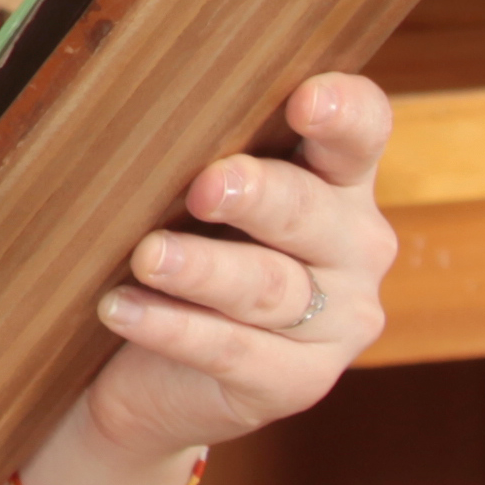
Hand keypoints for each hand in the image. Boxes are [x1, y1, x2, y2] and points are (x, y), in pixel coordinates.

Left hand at [84, 72, 394, 457]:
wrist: (153, 371)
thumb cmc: (182, 247)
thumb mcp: (197, 197)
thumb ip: (202, 154)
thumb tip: (147, 108)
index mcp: (339, 180)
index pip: (362, 131)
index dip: (343, 113)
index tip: (306, 101)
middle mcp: (354, 247)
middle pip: (310, 211)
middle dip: (259, 196)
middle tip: (205, 187)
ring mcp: (337, 322)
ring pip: (269, 286)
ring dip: (204, 269)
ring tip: (148, 256)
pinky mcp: (297, 382)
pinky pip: (232, 351)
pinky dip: (172, 328)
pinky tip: (122, 308)